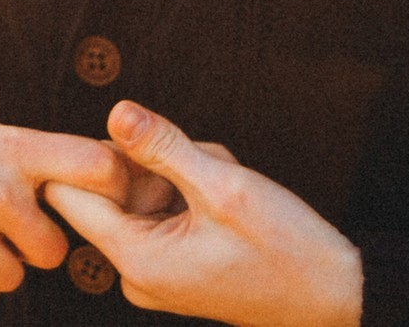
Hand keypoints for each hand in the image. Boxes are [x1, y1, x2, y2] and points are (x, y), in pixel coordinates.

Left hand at [43, 101, 361, 326]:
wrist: (339, 296)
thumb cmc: (288, 251)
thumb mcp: (223, 187)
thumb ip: (163, 148)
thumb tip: (114, 112)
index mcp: (134, 259)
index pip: (69, 195)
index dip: (97, 158)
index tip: (146, 149)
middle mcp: (134, 272)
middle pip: (111, 187)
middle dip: (157, 164)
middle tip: (207, 171)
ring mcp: (154, 271)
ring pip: (144, 191)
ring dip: (184, 175)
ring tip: (228, 186)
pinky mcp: (174, 264)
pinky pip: (165, 209)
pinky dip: (194, 193)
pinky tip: (231, 198)